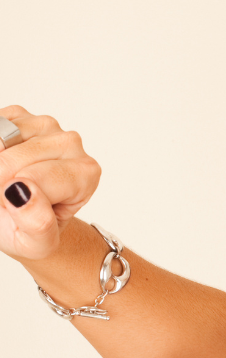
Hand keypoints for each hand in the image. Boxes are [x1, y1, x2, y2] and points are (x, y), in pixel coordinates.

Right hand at [0, 106, 100, 260]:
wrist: (18, 218)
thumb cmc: (32, 229)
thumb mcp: (38, 244)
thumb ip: (38, 226)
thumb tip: (23, 193)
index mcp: (86, 173)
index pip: (32, 180)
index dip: (11, 198)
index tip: (15, 209)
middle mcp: (70, 143)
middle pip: (12, 160)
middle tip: (6, 197)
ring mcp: (43, 124)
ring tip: (4, 181)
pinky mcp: (17, 114)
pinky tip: (1, 161)